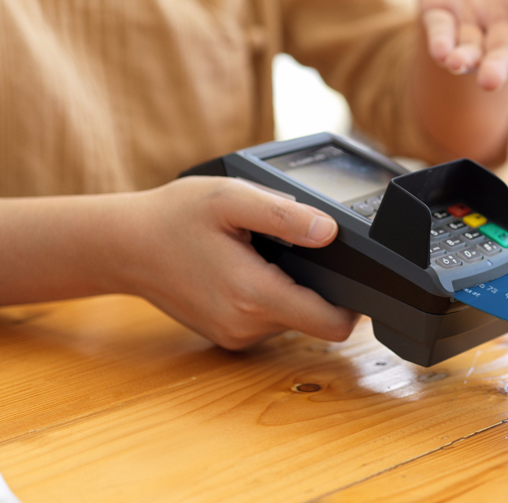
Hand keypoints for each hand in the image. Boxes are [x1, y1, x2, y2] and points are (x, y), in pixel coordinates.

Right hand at [119, 177, 358, 348]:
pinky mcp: (226, 335)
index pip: (332, 325)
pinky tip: (248, 269)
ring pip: (292, 321)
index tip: (355, 278)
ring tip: (265, 256)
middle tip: (298, 250)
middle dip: (318, 288)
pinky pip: (267, 320)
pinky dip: (268, 297)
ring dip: (291, 291)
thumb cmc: (173, 218)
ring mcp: (235, 335)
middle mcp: (247, 326)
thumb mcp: (230, 199)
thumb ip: (285, 216)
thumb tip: (330, 231)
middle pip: (315, 320)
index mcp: (254, 296)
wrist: (124, 245)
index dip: (353, 305)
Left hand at [416, 0, 507, 89]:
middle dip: (496, 67)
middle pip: (502, 51)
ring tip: (456, 64)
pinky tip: (440, 53)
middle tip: (489, 82)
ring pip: (469, 46)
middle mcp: (502, 17)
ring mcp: (471, 16)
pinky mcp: (438, 8)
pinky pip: (440, 29)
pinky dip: (440, 41)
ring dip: (464, 60)